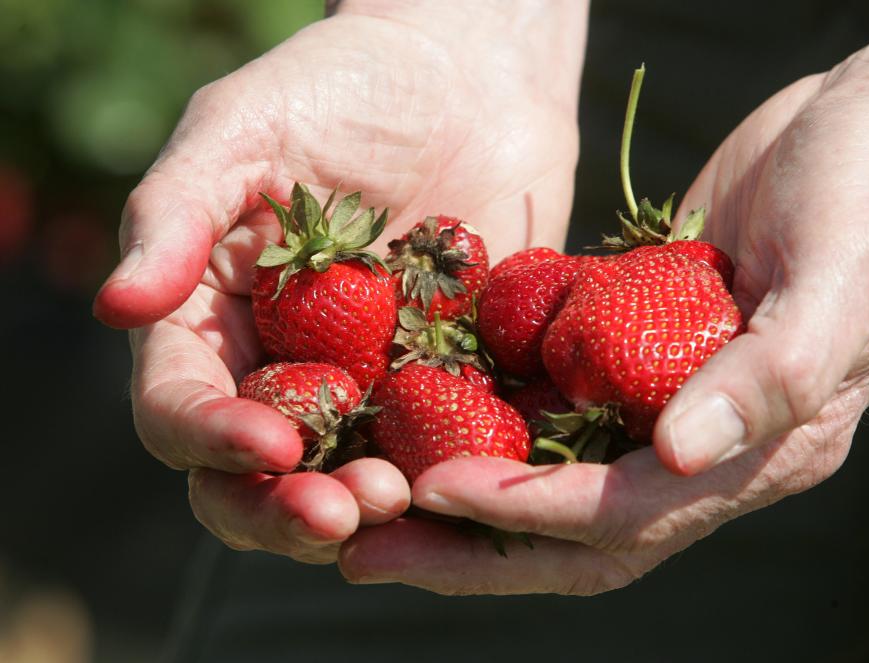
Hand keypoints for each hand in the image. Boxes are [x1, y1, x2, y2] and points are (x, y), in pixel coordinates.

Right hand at [93, 1, 586, 561]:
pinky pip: (447, 448)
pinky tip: (475, 479)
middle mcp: (285, 369)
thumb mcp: (244, 131)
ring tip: (401, 497)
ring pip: (349, 480)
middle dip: (287, 506)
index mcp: (214, 321)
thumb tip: (114, 306)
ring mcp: (371, 384)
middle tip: (340, 511)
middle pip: (259, 475)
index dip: (212, 438)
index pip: (183, 408)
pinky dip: (453, 475)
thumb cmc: (338, 88)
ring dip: (368, 510)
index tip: (271, 441)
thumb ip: (177, 214)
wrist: (463, 76)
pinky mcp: (449, 381)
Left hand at [338, 1, 868, 591]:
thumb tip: (684, 456)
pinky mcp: (636, 347)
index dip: (530, 510)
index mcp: (766, 449)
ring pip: (550, 471)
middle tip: (368, 545)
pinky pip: (552, 397)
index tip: (439, 491)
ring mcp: (667, 397)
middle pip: (575, 527)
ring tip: (371, 494)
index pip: (629, 512)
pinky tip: (419, 410)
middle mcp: (707, 443)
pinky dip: (485, 415)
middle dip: (472, 545)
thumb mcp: (842, 275)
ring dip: (461, 491)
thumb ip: (773, 374)